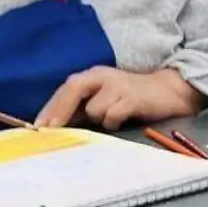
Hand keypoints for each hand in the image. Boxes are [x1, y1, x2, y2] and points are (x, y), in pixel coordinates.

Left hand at [36, 67, 203, 130]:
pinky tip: (124, 119)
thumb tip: (57, 126)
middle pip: (73, 89)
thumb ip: (83, 108)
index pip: (67, 88)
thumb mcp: (106, 98)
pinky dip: (114, 122)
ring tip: (114, 118)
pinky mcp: (132, 98)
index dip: (51, 107)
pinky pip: (112, 116)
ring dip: (99, 120)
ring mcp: (118, 86)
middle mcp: (103, 76)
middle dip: (59, 111)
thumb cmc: (134, 98)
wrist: (170, 92)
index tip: (37, 127)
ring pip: (94, 109)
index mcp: (94, 75)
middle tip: (48, 131)